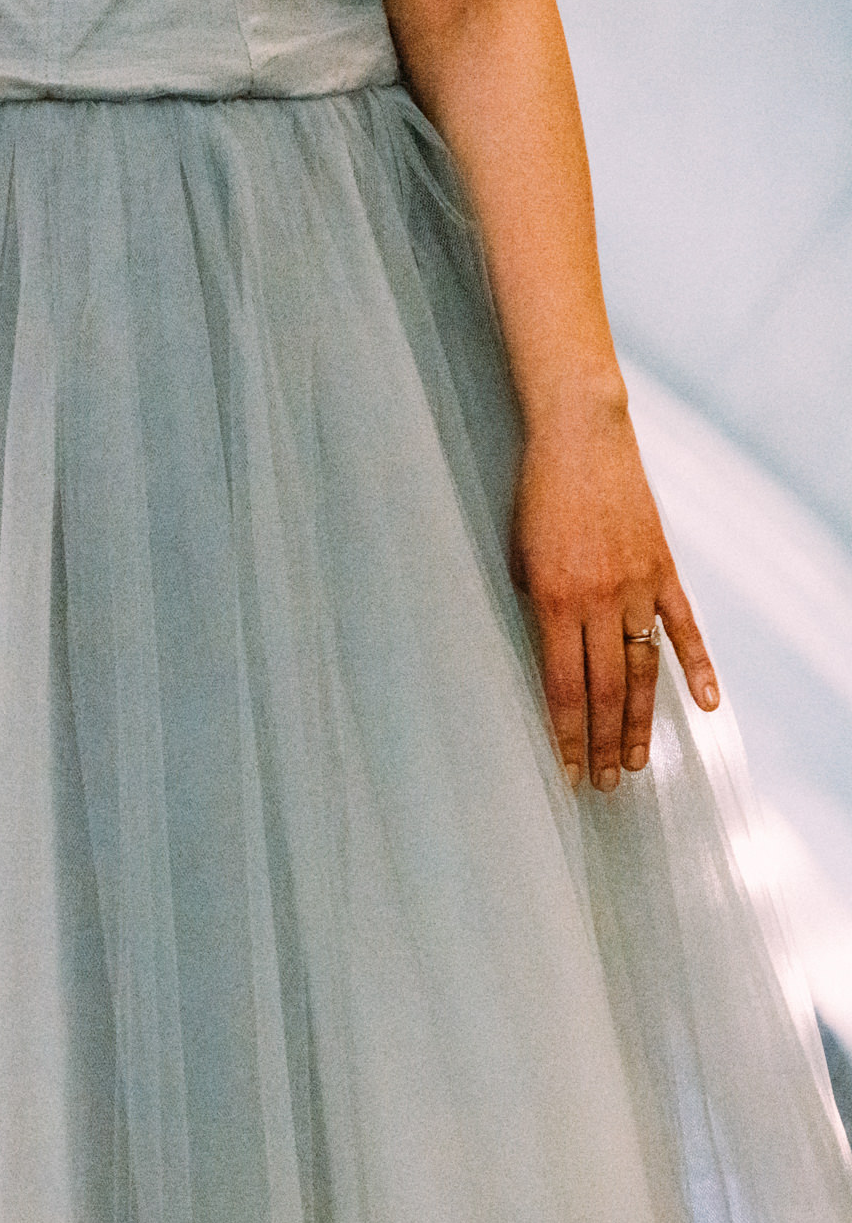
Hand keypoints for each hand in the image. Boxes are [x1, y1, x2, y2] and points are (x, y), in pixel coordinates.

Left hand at [511, 399, 718, 793]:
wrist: (579, 439)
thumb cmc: (534, 498)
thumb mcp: (517, 558)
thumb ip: (536, 611)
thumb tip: (553, 654)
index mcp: (553, 602)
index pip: (563, 687)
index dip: (566, 735)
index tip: (566, 772)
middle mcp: (599, 601)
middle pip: (605, 689)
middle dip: (602, 742)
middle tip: (605, 783)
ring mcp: (637, 586)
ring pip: (644, 668)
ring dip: (640, 720)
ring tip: (637, 763)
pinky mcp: (663, 568)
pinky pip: (685, 627)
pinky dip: (698, 668)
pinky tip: (706, 706)